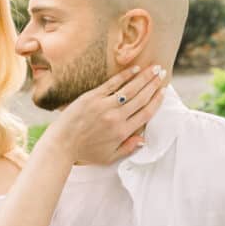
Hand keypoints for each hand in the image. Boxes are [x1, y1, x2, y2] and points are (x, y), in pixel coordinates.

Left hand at [49, 64, 167, 164]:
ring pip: (130, 89)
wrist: (61, 144)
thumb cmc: (84, 152)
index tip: (163, 91)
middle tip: (163, 73)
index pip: (146, 113)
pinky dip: (125, 75)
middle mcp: (116, 117)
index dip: (157, 100)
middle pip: (141, 97)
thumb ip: (127, 148)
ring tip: (155, 68)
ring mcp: (104, 106)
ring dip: (145, 77)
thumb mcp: (109, 157)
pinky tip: (135, 69)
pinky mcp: (92, 97)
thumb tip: (143, 139)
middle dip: (154, 84)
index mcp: (123, 132)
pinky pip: (112, 83)